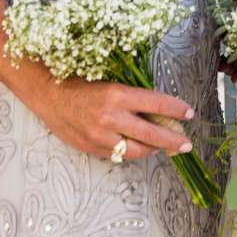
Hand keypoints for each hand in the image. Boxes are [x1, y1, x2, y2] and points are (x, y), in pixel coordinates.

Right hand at [16, 70, 196, 164]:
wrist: (48, 93)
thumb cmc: (80, 82)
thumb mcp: (110, 82)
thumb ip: (132, 97)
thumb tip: (160, 110)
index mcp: (117, 95)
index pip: (156, 104)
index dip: (175, 109)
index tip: (189, 113)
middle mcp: (110, 118)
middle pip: (151, 135)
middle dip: (172, 140)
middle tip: (186, 143)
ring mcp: (100, 136)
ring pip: (136, 150)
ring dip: (153, 149)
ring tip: (164, 147)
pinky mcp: (91, 148)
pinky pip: (118, 155)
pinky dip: (131, 151)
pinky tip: (139, 147)